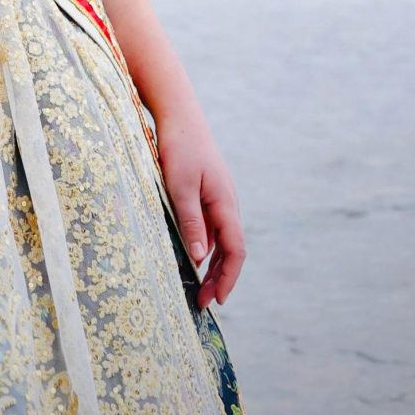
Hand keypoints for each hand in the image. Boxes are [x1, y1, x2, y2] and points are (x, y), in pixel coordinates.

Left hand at [154, 100, 246, 308]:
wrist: (178, 112)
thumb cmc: (178, 147)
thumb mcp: (179, 186)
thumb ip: (191, 222)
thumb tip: (201, 259)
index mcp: (225, 203)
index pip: (236, 250)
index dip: (229, 278)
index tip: (218, 300)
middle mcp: (227, 202)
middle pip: (231, 249)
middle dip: (220, 278)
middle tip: (202, 302)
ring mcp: (218, 196)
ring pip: (222, 239)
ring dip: (213, 264)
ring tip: (197, 286)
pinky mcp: (207, 190)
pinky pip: (212, 226)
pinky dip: (205, 246)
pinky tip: (192, 255)